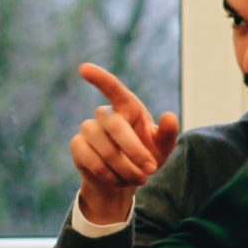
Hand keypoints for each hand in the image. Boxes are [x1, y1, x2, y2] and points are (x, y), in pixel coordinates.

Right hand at [70, 63, 180, 224]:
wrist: (124, 180)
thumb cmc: (147, 156)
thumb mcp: (163, 147)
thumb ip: (168, 132)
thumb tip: (169, 116)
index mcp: (128, 108)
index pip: (113, 89)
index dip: (100, 79)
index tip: (83, 68)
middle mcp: (105, 114)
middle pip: (116, 126)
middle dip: (136, 151)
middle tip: (151, 170)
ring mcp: (88, 129)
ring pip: (106, 148)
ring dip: (126, 168)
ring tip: (139, 178)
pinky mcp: (77, 145)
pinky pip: (92, 160)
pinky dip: (110, 174)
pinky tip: (118, 179)